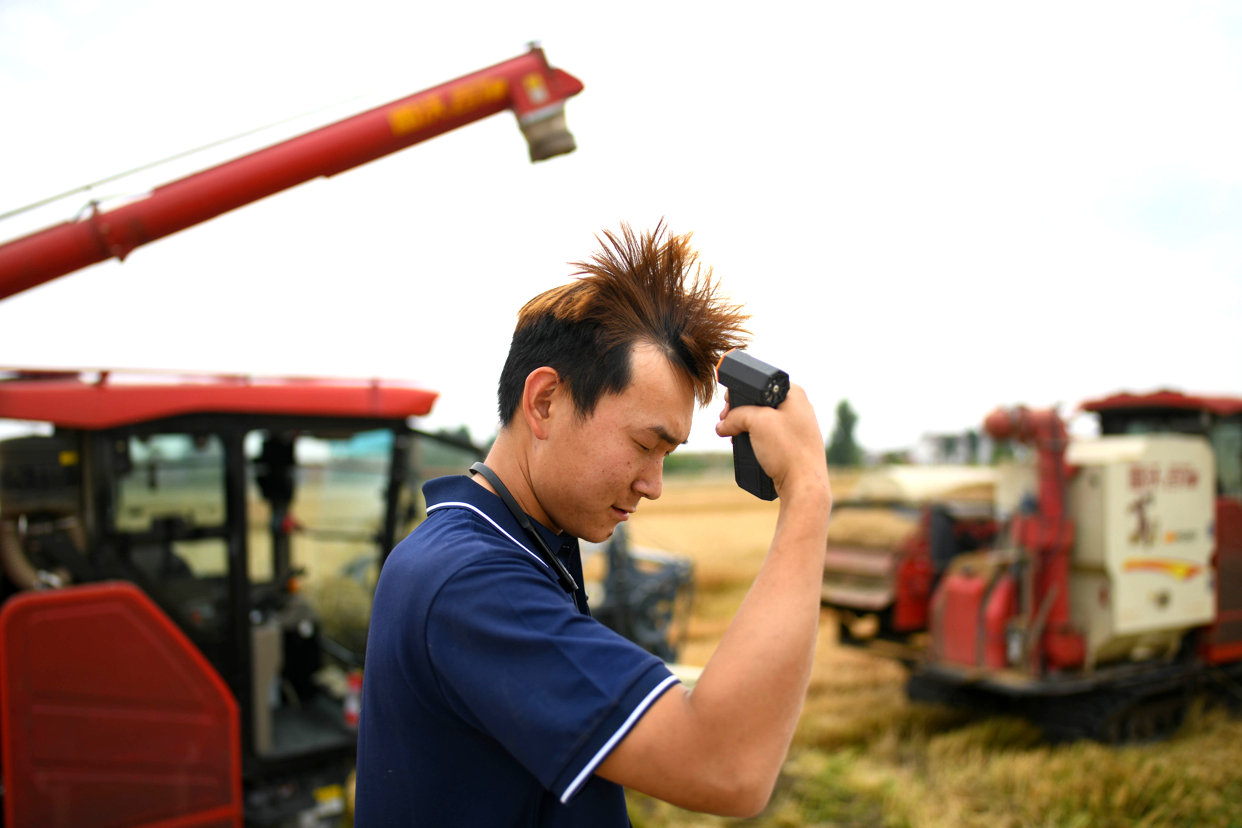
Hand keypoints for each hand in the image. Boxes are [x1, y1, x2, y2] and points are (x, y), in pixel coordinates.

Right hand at [715, 384, 829, 501]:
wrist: (803, 485)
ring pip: (762, 420)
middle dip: (738, 412)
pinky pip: (769, 435)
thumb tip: (723, 425)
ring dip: (744, 427)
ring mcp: (797, 427)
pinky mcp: (793, 444)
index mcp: (794, 394)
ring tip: (733, 436)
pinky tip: (745, 446)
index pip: (760, 384)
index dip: (740, 392)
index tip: (727, 405)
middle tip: (726, 422)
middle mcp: (798, 407)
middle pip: (759, 402)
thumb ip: (735, 416)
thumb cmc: (787, 450)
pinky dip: (754, 438)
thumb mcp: (756, 422)